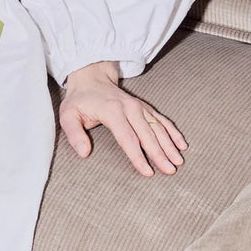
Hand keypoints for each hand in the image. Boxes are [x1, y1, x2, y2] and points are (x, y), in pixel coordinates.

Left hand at [59, 60, 187, 176]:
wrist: (91, 78)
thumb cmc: (79, 101)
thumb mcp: (68, 116)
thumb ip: (74, 135)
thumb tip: (84, 153)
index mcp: (112, 112)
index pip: (128, 138)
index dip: (138, 156)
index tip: (147, 172)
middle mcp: (130, 108)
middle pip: (148, 135)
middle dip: (160, 154)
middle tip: (170, 171)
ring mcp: (140, 107)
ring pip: (158, 128)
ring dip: (169, 145)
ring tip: (178, 161)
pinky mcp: (145, 108)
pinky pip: (162, 120)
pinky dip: (173, 132)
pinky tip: (181, 144)